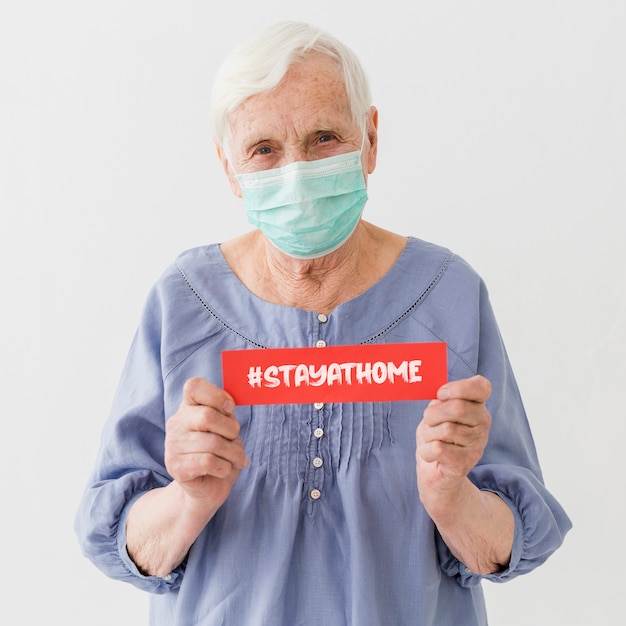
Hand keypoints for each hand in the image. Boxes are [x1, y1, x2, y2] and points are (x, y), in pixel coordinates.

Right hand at [165, 377, 248, 507]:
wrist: (206, 487)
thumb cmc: (220, 452)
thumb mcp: (226, 428)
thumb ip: (226, 413)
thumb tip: (228, 405)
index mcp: (188, 407)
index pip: (193, 386)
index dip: (216, 395)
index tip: (229, 409)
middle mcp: (176, 423)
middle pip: (208, 416)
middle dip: (231, 430)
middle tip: (235, 440)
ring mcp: (173, 445)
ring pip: (213, 443)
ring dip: (234, 453)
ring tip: (237, 459)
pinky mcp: (175, 467)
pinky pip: (209, 462)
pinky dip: (225, 468)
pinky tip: (224, 470)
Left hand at [416, 375, 491, 501]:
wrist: (436, 473)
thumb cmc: (436, 436)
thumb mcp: (436, 412)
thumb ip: (440, 401)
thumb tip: (440, 396)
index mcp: (476, 405)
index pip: (481, 386)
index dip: (459, 387)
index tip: (440, 394)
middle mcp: (482, 423)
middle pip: (458, 408)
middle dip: (433, 414)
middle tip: (428, 421)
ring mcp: (476, 444)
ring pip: (446, 429)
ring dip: (429, 434)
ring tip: (430, 439)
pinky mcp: (464, 463)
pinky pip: (439, 448)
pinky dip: (426, 450)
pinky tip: (430, 454)